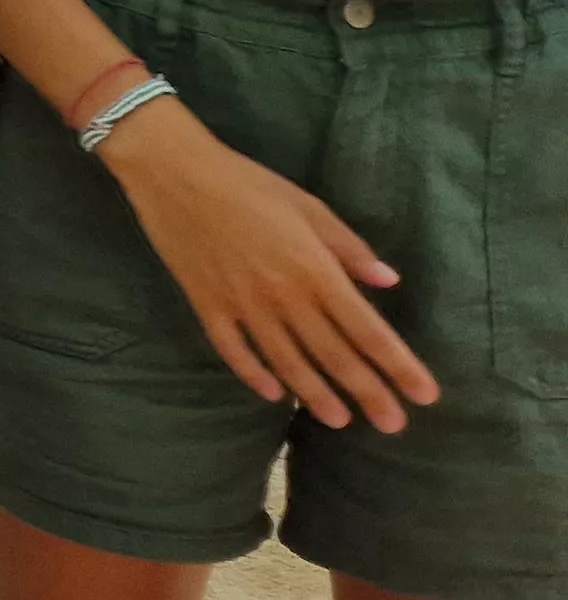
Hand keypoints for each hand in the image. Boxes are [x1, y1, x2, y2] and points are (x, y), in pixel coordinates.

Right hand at [98, 102, 438, 431]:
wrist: (174, 173)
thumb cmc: (249, 183)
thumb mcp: (309, 206)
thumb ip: (348, 247)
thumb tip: (389, 281)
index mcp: (314, 268)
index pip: (366, 329)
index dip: (398, 365)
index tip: (425, 395)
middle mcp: (282, 295)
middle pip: (333, 354)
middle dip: (367, 392)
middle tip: (393, 426)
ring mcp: (241, 304)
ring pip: (286, 361)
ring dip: (316, 393)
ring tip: (340, 421)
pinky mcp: (206, 305)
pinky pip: (233, 350)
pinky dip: (253, 375)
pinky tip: (273, 395)